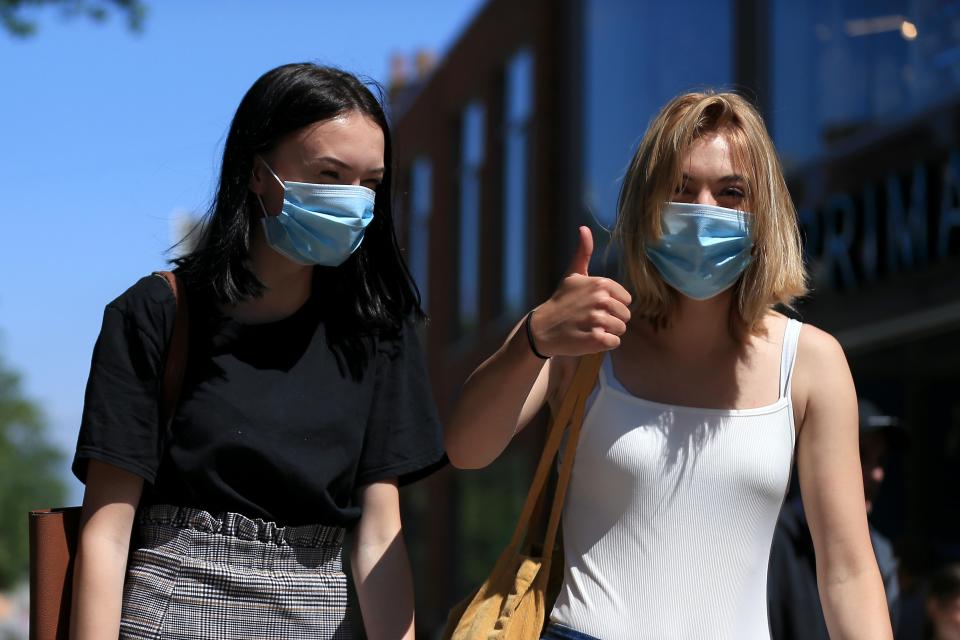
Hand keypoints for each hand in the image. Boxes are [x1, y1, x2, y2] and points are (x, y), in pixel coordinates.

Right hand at [529, 226, 631, 356]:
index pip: (626, 300)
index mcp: (601, 284)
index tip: (595, 307)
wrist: (542, 328)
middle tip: (591, 320)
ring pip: (620, 330)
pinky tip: (589, 339)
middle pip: (625, 316)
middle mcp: (601, 300)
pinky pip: (614, 343)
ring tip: (589, 329)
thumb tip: (584, 228)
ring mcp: (598, 320)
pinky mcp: (596, 340)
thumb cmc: (561, 301)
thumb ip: (583, 253)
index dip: (613, 306)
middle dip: (612, 320)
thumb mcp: (572, 275)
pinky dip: (604, 344)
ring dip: (608, 332)